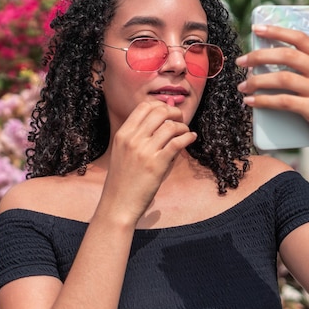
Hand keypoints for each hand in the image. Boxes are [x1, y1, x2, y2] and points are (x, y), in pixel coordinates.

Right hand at [98, 101, 196, 225]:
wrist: (118, 204)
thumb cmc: (122, 179)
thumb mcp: (122, 151)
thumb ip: (137, 135)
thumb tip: (158, 117)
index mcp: (123, 134)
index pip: (144, 107)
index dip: (160, 105)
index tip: (168, 113)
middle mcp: (132, 139)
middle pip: (159, 112)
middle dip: (175, 113)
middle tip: (180, 120)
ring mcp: (144, 151)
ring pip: (170, 126)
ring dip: (183, 127)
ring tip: (185, 132)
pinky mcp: (157, 164)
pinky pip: (177, 142)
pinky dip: (188, 137)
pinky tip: (191, 138)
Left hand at [236, 18, 308, 154]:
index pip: (300, 38)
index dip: (277, 30)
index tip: (256, 28)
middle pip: (287, 56)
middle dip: (259, 56)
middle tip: (240, 61)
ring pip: (283, 79)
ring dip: (257, 81)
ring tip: (242, 86)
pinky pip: (285, 102)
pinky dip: (264, 101)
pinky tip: (250, 102)